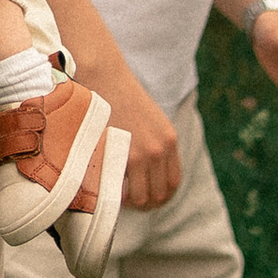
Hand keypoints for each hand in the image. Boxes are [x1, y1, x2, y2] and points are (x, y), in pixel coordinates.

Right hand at [102, 62, 181, 207]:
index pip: (173, 183)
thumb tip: (147, 174)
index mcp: (169, 140)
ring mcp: (143, 153)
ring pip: (143, 197)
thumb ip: (153, 144)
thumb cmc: (120, 96)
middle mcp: (160, 149)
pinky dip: (118, 196)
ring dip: (131, 202)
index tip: (147, 198)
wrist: (104, 75)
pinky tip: (107, 190)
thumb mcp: (149, 120)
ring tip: (116, 198)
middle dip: (146, 203)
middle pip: (160, 194)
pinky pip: (125, 190)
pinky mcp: (123, 153)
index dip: (161, 196)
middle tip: (128, 202)